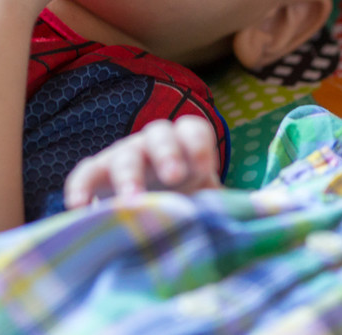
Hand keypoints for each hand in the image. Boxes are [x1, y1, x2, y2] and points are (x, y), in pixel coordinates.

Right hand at [63, 116, 221, 207]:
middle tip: (174, 178)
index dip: (200, 145)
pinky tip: (79, 208)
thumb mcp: (207, 198)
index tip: (206, 171)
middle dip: (168, 153)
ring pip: (124, 155)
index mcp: (185, 143)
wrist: (149, 213)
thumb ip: (228, 201)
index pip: (193, 129)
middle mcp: (154, 143)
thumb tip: (261, 209)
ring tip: (132, 202)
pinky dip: (80, 187)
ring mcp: (124, 155)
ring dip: (128, 177)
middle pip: (160, 135)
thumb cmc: (185, 200)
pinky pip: (85, 174)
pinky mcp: (97, 174)